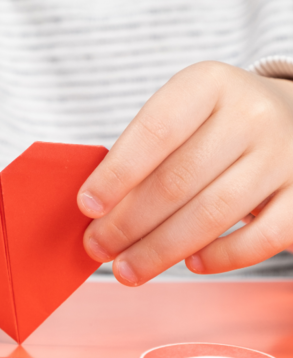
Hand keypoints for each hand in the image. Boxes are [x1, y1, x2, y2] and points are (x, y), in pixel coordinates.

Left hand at [78, 61, 292, 285]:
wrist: (287, 120)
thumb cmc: (214, 127)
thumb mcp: (181, 118)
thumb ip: (143, 158)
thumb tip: (100, 215)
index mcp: (208, 86)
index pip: (154, 132)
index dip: (116, 175)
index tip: (87, 208)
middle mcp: (250, 115)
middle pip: (177, 181)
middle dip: (128, 224)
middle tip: (97, 248)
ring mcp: (283, 156)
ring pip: (211, 214)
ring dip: (159, 250)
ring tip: (126, 269)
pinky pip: (259, 239)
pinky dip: (219, 257)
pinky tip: (190, 263)